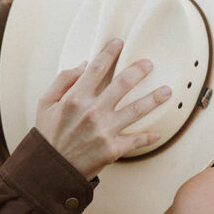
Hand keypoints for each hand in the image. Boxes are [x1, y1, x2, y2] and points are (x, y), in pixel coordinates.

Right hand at [35, 40, 171, 179]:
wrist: (52, 169)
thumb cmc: (48, 134)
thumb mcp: (46, 103)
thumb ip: (63, 80)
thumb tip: (84, 65)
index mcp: (75, 98)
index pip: (97, 68)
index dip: (109, 52)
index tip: (119, 43)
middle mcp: (93, 112)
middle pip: (123, 84)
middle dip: (139, 70)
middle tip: (149, 63)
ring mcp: (105, 131)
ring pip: (137, 110)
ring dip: (154, 98)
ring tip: (167, 91)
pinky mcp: (113, 149)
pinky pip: (136, 140)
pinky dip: (148, 136)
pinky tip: (158, 132)